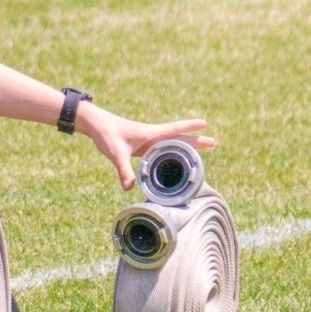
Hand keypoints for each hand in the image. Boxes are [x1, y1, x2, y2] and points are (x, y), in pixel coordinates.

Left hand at [78, 106, 216, 190]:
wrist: (96, 125)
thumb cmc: (106, 134)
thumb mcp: (115, 153)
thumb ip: (123, 170)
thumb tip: (129, 187)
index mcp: (150, 134)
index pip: (174, 130)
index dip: (190, 127)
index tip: (205, 124)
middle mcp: (152, 136)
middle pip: (179, 137)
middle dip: (196, 139)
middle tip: (215, 141)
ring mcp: (148, 140)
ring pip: (173, 142)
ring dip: (187, 144)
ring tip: (203, 147)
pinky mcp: (142, 146)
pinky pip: (163, 149)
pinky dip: (174, 151)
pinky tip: (177, 158)